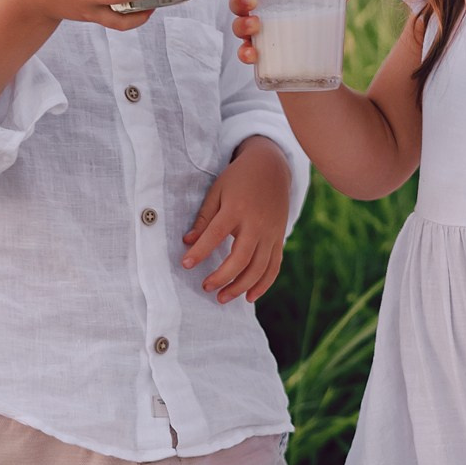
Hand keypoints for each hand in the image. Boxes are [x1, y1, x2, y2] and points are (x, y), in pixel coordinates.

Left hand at [181, 135, 291, 303]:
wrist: (272, 166)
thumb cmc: (239, 178)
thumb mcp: (217, 190)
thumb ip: (204, 218)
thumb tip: (187, 242)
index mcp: (237, 208)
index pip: (215, 235)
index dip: (200, 252)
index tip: (186, 265)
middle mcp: (256, 223)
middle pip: (241, 258)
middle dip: (222, 278)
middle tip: (205, 287)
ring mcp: (271, 233)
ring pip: (259, 268)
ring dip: (241, 287)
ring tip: (222, 298)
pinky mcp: (279, 238)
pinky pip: (274, 266)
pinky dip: (263, 284)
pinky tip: (249, 297)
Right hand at [229, 0, 351, 67]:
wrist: (314, 71)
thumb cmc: (314, 34)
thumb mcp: (324, 15)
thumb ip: (333, 1)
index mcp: (270, 1)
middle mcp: (258, 17)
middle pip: (237, 5)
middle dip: (239, 1)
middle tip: (252, 2)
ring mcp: (256, 39)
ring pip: (237, 28)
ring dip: (242, 25)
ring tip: (255, 26)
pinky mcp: (259, 60)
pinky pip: (245, 54)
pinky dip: (246, 53)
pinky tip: (253, 55)